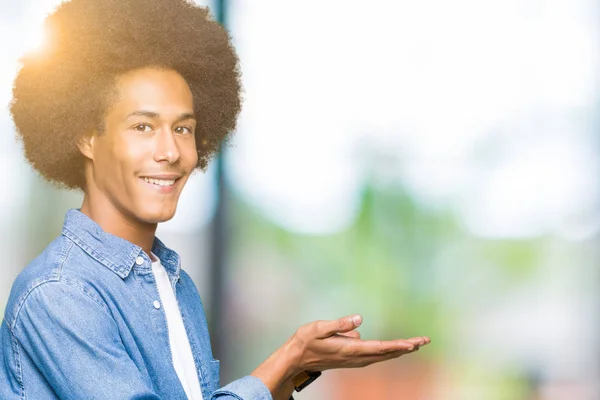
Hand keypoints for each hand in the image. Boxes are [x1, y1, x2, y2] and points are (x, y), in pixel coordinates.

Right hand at [288, 314, 429, 373]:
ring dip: (400, 350)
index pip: (380, 348)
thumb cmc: (306, 341)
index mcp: (350, 350)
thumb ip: (340, 324)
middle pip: (386, 354)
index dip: (398, 346)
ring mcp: (354, 360)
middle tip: (424, 341)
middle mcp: (356, 357)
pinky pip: (375, 356)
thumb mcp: (319, 328)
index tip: (413, 344)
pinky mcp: (352, 358)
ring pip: (383, 356)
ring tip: (416, 344)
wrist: (296, 359)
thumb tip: (360, 319)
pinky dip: (389, 352)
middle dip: (406, 348)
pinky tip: (395, 348)